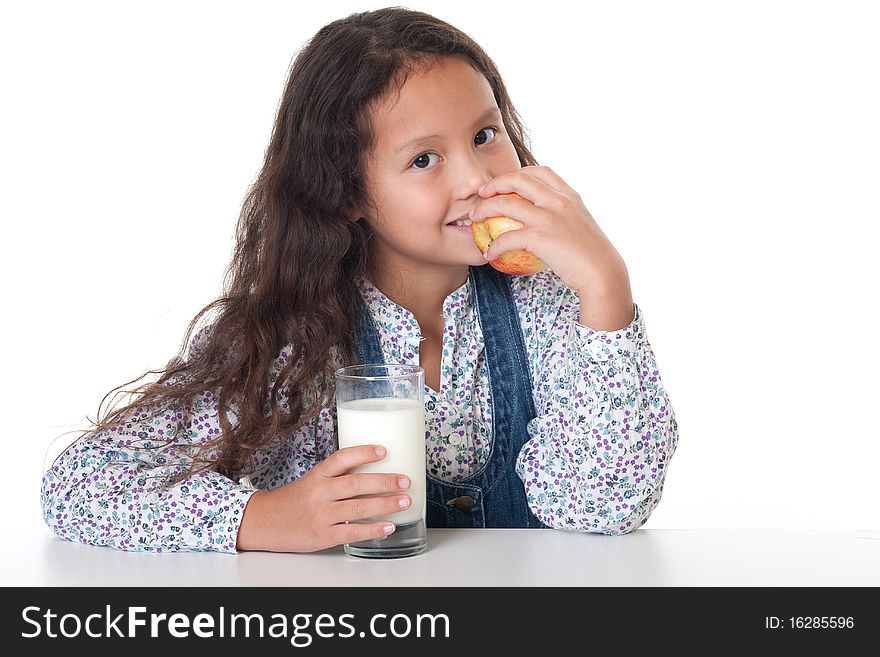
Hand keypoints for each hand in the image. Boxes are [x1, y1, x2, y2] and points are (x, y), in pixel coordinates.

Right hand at [236, 445, 411, 552]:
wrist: (263, 522)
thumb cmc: (292, 500)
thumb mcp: (311, 480)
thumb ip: (337, 476)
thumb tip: (373, 471)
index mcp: (318, 475)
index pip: (342, 458)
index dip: (364, 452)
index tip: (384, 450)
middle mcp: (320, 492)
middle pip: (357, 484)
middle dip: (385, 482)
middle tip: (406, 480)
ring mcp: (321, 515)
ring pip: (359, 508)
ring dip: (386, 505)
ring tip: (405, 501)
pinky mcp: (323, 535)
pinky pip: (353, 532)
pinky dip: (373, 530)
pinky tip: (389, 527)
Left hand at [470, 165, 628, 293]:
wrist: (602, 273)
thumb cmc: (593, 255)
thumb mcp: (581, 224)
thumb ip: (565, 215)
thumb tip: (549, 221)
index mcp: (569, 195)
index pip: (541, 172)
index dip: (518, 173)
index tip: (506, 183)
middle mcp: (558, 201)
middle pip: (518, 179)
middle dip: (495, 183)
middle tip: (482, 193)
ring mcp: (548, 218)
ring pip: (505, 203)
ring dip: (484, 209)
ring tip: (474, 218)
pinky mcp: (539, 237)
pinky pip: (506, 238)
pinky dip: (493, 245)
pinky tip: (489, 253)